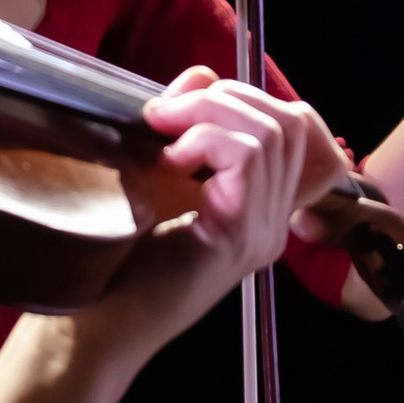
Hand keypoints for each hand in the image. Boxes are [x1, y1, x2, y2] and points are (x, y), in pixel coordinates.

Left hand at [108, 68, 340, 337]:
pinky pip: (245, 158)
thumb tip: (201, 75)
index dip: (256, 97)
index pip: (301, 131)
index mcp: (264, 211)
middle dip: (225, 97)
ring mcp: (261, 233)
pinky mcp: (236, 236)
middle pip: (287, 123)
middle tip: (167, 112)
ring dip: (207, 115)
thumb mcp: (161, 180)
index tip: (198, 100)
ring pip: (267, 134)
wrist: (102, 326)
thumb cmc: (123, 260)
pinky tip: (168, 161)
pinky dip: (204, 142)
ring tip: (162, 131)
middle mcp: (274, 224)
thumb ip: (188, 131)